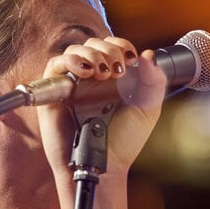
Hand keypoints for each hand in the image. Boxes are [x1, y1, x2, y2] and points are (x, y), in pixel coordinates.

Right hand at [36, 36, 166, 176]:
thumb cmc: (125, 140)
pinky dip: (71, 61)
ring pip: (75, 50)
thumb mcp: (148, 108)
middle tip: (118, 70)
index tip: (131, 60)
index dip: (122, 45)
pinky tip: (86, 73)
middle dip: (109, 50)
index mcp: (114, 76)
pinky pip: (55, 65)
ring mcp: (74, 83)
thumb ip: (154, 81)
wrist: (106, 165)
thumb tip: (148, 54)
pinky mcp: (55, 93)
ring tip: (102, 72)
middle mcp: (93, 77)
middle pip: (95, 43)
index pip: (114, 45)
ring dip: (91, 54)